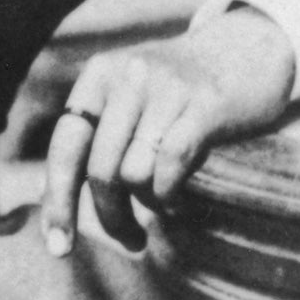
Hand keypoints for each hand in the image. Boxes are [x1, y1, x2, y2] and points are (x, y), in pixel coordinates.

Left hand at [41, 9, 294, 255]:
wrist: (247, 51)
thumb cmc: (179, 93)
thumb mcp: (129, 100)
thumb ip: (95, 140)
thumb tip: (52, 202)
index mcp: (99, 75)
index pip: (65, 146)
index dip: (58, 201)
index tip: (57, 248)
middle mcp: (128, 76)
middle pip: (100, 170)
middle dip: (111, 216)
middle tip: (131, 239)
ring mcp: (167, 89)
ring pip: (134, 174)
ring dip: (146, 203)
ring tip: (162, 200)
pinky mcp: (205, 106)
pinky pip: (170, 167)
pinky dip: (169, 196)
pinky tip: (178, 201)